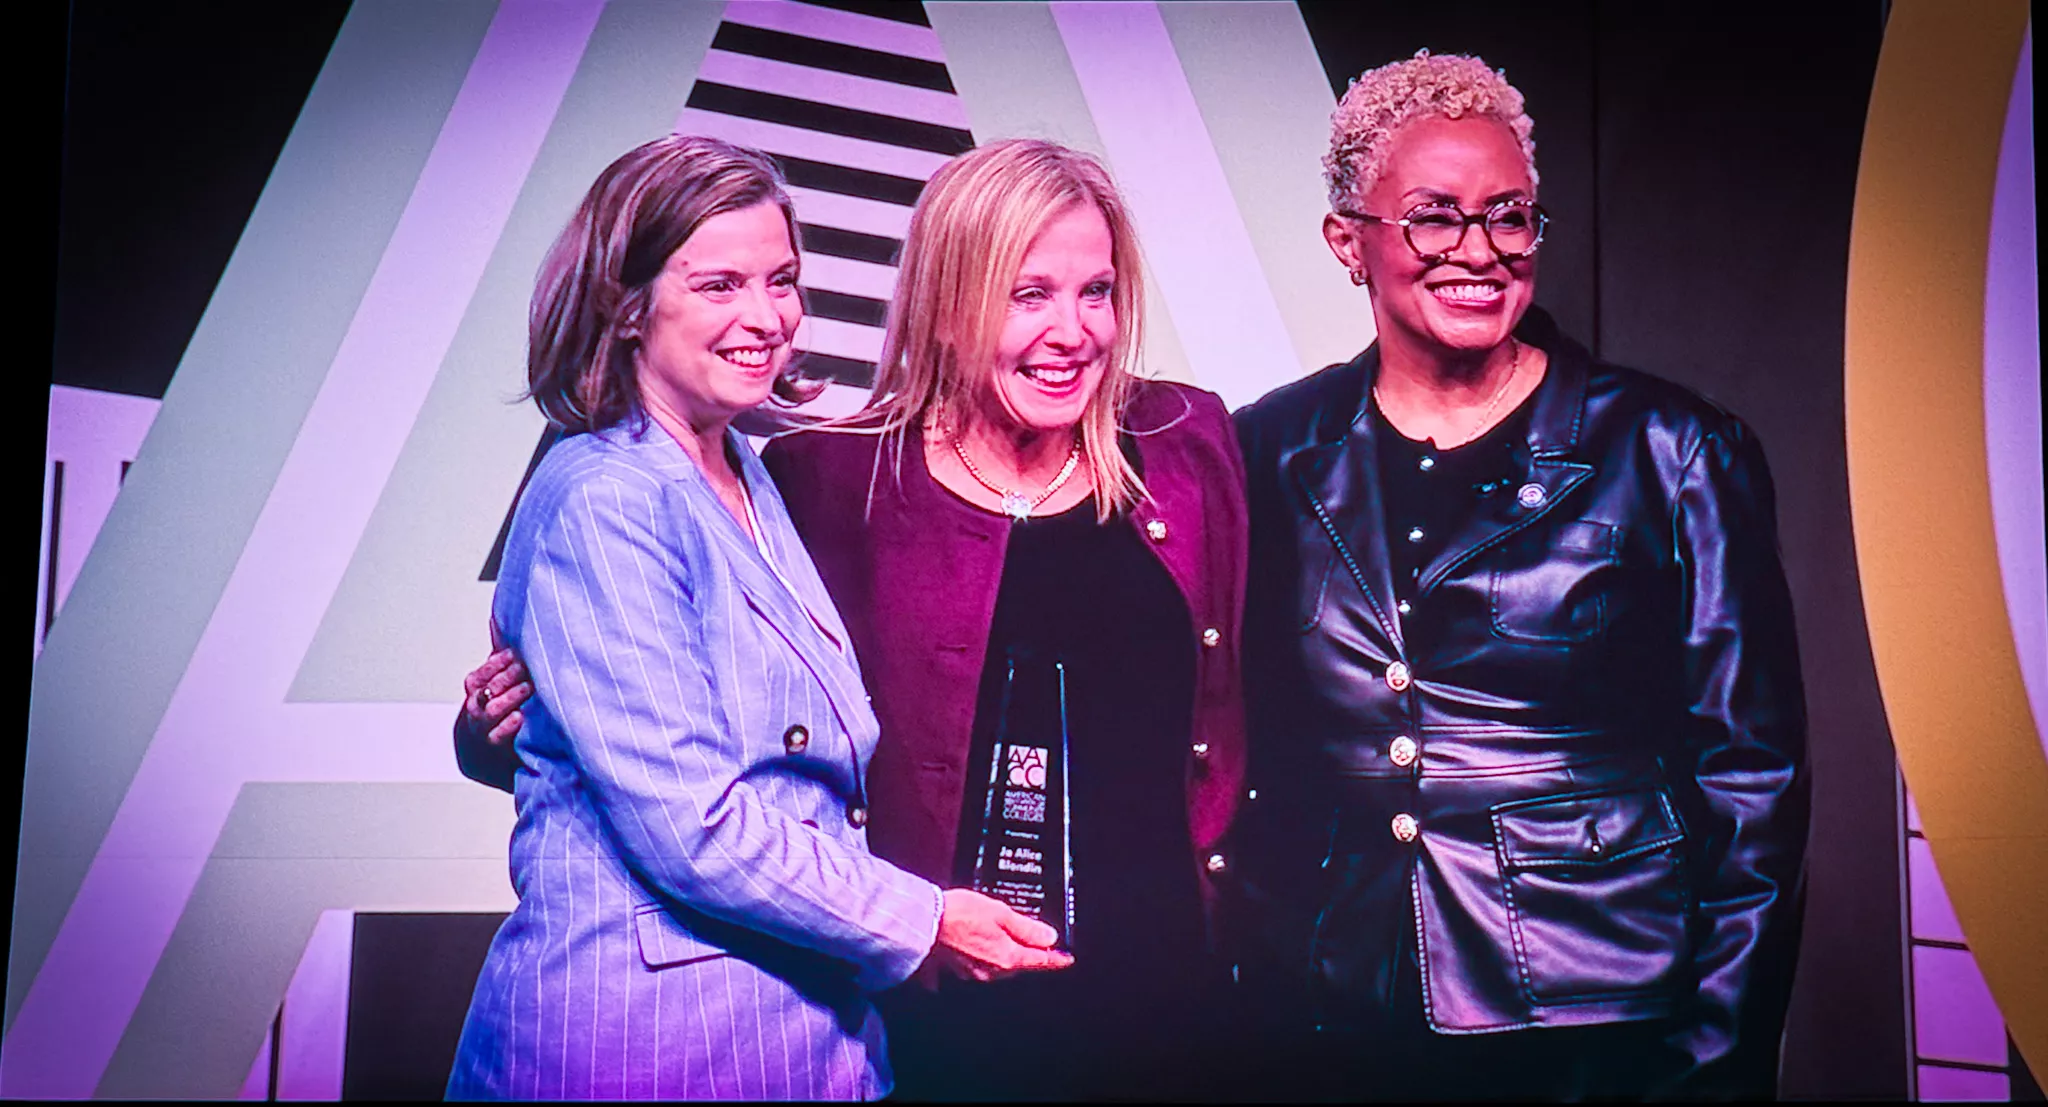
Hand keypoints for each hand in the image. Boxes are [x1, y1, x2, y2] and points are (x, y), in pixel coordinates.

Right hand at [461, 648, 531, 745]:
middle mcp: (476, 706)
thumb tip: (497, 620)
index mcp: (475, 688)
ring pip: (491, 711)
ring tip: (527, 688)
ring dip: (509, 698)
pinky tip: (519, 717)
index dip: (496, 663)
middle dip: (506, 677)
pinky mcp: (495, 746)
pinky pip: (497, 736)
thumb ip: (498, 655)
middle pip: (487, 689)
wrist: (483, 751)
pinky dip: (507, 727)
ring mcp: (483, 727)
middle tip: (526, 666)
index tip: (514, 653)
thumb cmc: (492, 707)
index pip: (482, 672)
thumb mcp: (492, 679)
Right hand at [927, 888, 1073, 982]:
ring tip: (1003, 934)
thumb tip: (1049, 938)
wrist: (924, 921)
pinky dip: (981, 954)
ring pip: (998, 964)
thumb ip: (1027, 928)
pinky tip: (976, 942)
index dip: (1056, 959)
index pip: (1040, 960)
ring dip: (1004, 952)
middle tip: (1035, 940)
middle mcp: (991, 970)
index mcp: (1006, 957)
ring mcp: (972, 971)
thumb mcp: (1001, 913)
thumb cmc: (959, 914)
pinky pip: (975, 963)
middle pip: (1019, 963)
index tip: (1067, 959)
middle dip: (1028, 953)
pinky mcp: (955, 967)